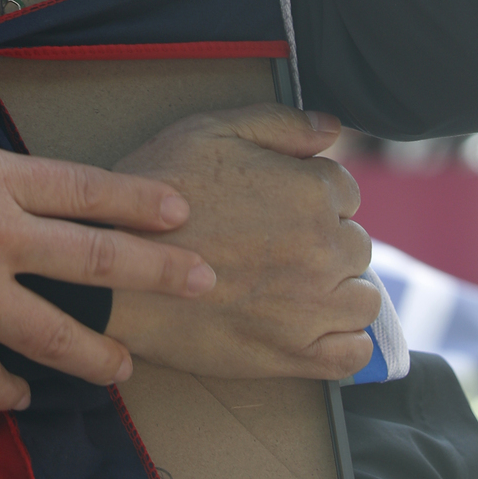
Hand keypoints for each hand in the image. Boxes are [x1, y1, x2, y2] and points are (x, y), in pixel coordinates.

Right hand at [0, 92, 215, 412]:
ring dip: (96, 354)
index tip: (180, 211)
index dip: (137, 200)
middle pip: (94, 258)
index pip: (83, 188)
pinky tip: (18, 399)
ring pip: (53, 333)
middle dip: (156, 270)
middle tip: (203, 281)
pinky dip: (2, 390)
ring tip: (125, 369)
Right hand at [104, 103, 378, 380]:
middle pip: (355, 244)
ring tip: (290, 286)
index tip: (275, 206)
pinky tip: (311, 326)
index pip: (345, 191)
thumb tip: (333, 128)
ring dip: (337, 290)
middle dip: (323, 241)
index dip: (310, 195)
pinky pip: (353, 353)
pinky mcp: (297, 355)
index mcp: (311, 191)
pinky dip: (342, 341)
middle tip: (273, 245)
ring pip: (362, 298)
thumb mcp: (209, 130)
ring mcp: (315, 306)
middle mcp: (325, 248)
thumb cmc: (156, 192)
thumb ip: (280, 123)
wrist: (115, 270)